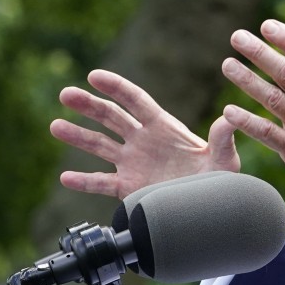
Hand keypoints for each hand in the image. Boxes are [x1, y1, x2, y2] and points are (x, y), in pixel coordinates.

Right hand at [50, 69, 239, 198]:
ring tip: (55, 126)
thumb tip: (229, 117)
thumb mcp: (224, 157)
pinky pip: (101, 182)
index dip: (115, 87)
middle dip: (89, 105)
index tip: (94, 76)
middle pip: (111, 118)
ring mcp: (132, 163)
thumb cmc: (220, 179)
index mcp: (163, 127)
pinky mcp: (128, 187)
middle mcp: (143, 141)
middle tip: (65, 94)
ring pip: (99, 146)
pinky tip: (66, 176)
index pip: (135, 101)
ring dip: (78, 136)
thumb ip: (222, 138)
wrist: (210, 208)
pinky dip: (84, 180)